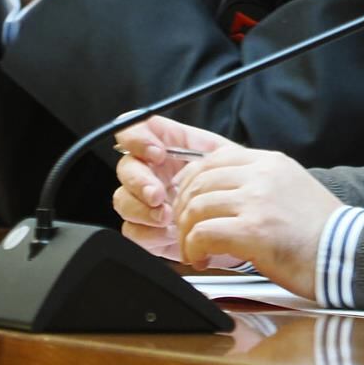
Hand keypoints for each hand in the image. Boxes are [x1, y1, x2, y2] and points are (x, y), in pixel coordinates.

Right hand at [113, 115, 231, 260]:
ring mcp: (144, 201)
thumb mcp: (225, 155)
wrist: (240, 219)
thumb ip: (195, 142)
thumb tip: (166, 137)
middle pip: (125, 167)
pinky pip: (132, 230)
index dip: (136, 138)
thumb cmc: (233, 184)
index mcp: (165, 147)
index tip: (156, 153)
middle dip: (138, 181)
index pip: (133, 130)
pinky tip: (168, 233)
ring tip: (166, 217)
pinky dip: (148, 233)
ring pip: (123, 200)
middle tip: (157, 194)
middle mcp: (150, 172)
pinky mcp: (146, 230)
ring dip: (142, 209)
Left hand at [168, 146, 340, 297]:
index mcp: (272, 163)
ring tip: (195, 249)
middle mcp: (262, 175)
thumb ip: (260, 183)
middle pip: (199, 182)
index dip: (191, 180)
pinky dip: (193, 249)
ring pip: (196, 208)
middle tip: (187, 231)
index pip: (214, 158)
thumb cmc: (322, 232)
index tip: (186, 200)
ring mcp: (257, 201)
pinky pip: (203, 234)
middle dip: (183, 210)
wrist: (346, 253)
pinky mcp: (253, 230)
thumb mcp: (293, 188)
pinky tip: (201, 258)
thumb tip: (223, 193)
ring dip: (187, 233)